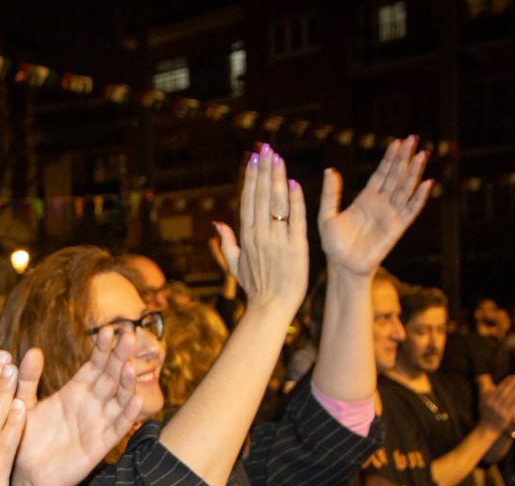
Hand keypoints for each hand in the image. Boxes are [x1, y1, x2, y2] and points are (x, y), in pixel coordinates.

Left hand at [11, 329, 143, 485]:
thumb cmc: (26, 438)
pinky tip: (137, 400)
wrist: (27, 475)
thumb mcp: (22, 404)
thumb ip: (27, 379)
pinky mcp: (100, 445)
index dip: (102, 348)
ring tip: (130, 365)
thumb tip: (30, 351)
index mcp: (75, 391)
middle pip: (110, 376)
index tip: (108, 330)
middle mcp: (91, 404)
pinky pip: (118, 427)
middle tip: (127, 335)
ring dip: (127, 383)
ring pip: (119, 399)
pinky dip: (128, 414)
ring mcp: (98, 423)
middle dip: (118, 356)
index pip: (94, 365)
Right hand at [213, 144, 308, 314]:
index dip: (251, 178)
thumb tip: (217, 224)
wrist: (271, 308)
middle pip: (262, 196)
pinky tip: (293, 183)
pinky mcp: (297, 247)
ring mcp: (278, 240)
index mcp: (246, 237)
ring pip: (277, 203)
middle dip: (263, 169)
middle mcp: (260, 235)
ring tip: (278, 157)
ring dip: (277, 178)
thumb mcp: (235, 265)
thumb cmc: (255, 288)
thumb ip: (227, 243)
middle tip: (266, 147)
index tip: (253, 159)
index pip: (248, 200)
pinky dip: (295, 201)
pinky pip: (295, 220)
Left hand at [319, 136, 431, 277]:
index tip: (397, 141)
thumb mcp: (327, 215)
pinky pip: (410, 210)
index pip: (381, 173)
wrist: (343, 266)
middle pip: (396, 176)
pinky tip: (427, 183)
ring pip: (405, 188)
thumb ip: (330, 194)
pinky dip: (419, 197)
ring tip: (422, 154)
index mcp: (366, 198)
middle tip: (413, 138)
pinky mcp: (397, 228)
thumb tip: (330, 170)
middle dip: (405, 157)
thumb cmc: (334, 244)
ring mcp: (390, 215)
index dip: (390, 158)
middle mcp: (381, 203)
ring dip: (414, 172)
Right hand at [478, 374, 514, 432]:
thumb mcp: (482, 399)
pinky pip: (511, 405)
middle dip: (512, 382)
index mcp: (487, 399)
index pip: (498, 387)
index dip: (507, 381)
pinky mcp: (505, 415)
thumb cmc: (486, 412)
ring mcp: (499, 409)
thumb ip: (484, 386)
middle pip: (504, 390)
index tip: (514, 376)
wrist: (487, 428)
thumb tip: (484, 375)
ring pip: (508, 397)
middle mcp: (492, 403)